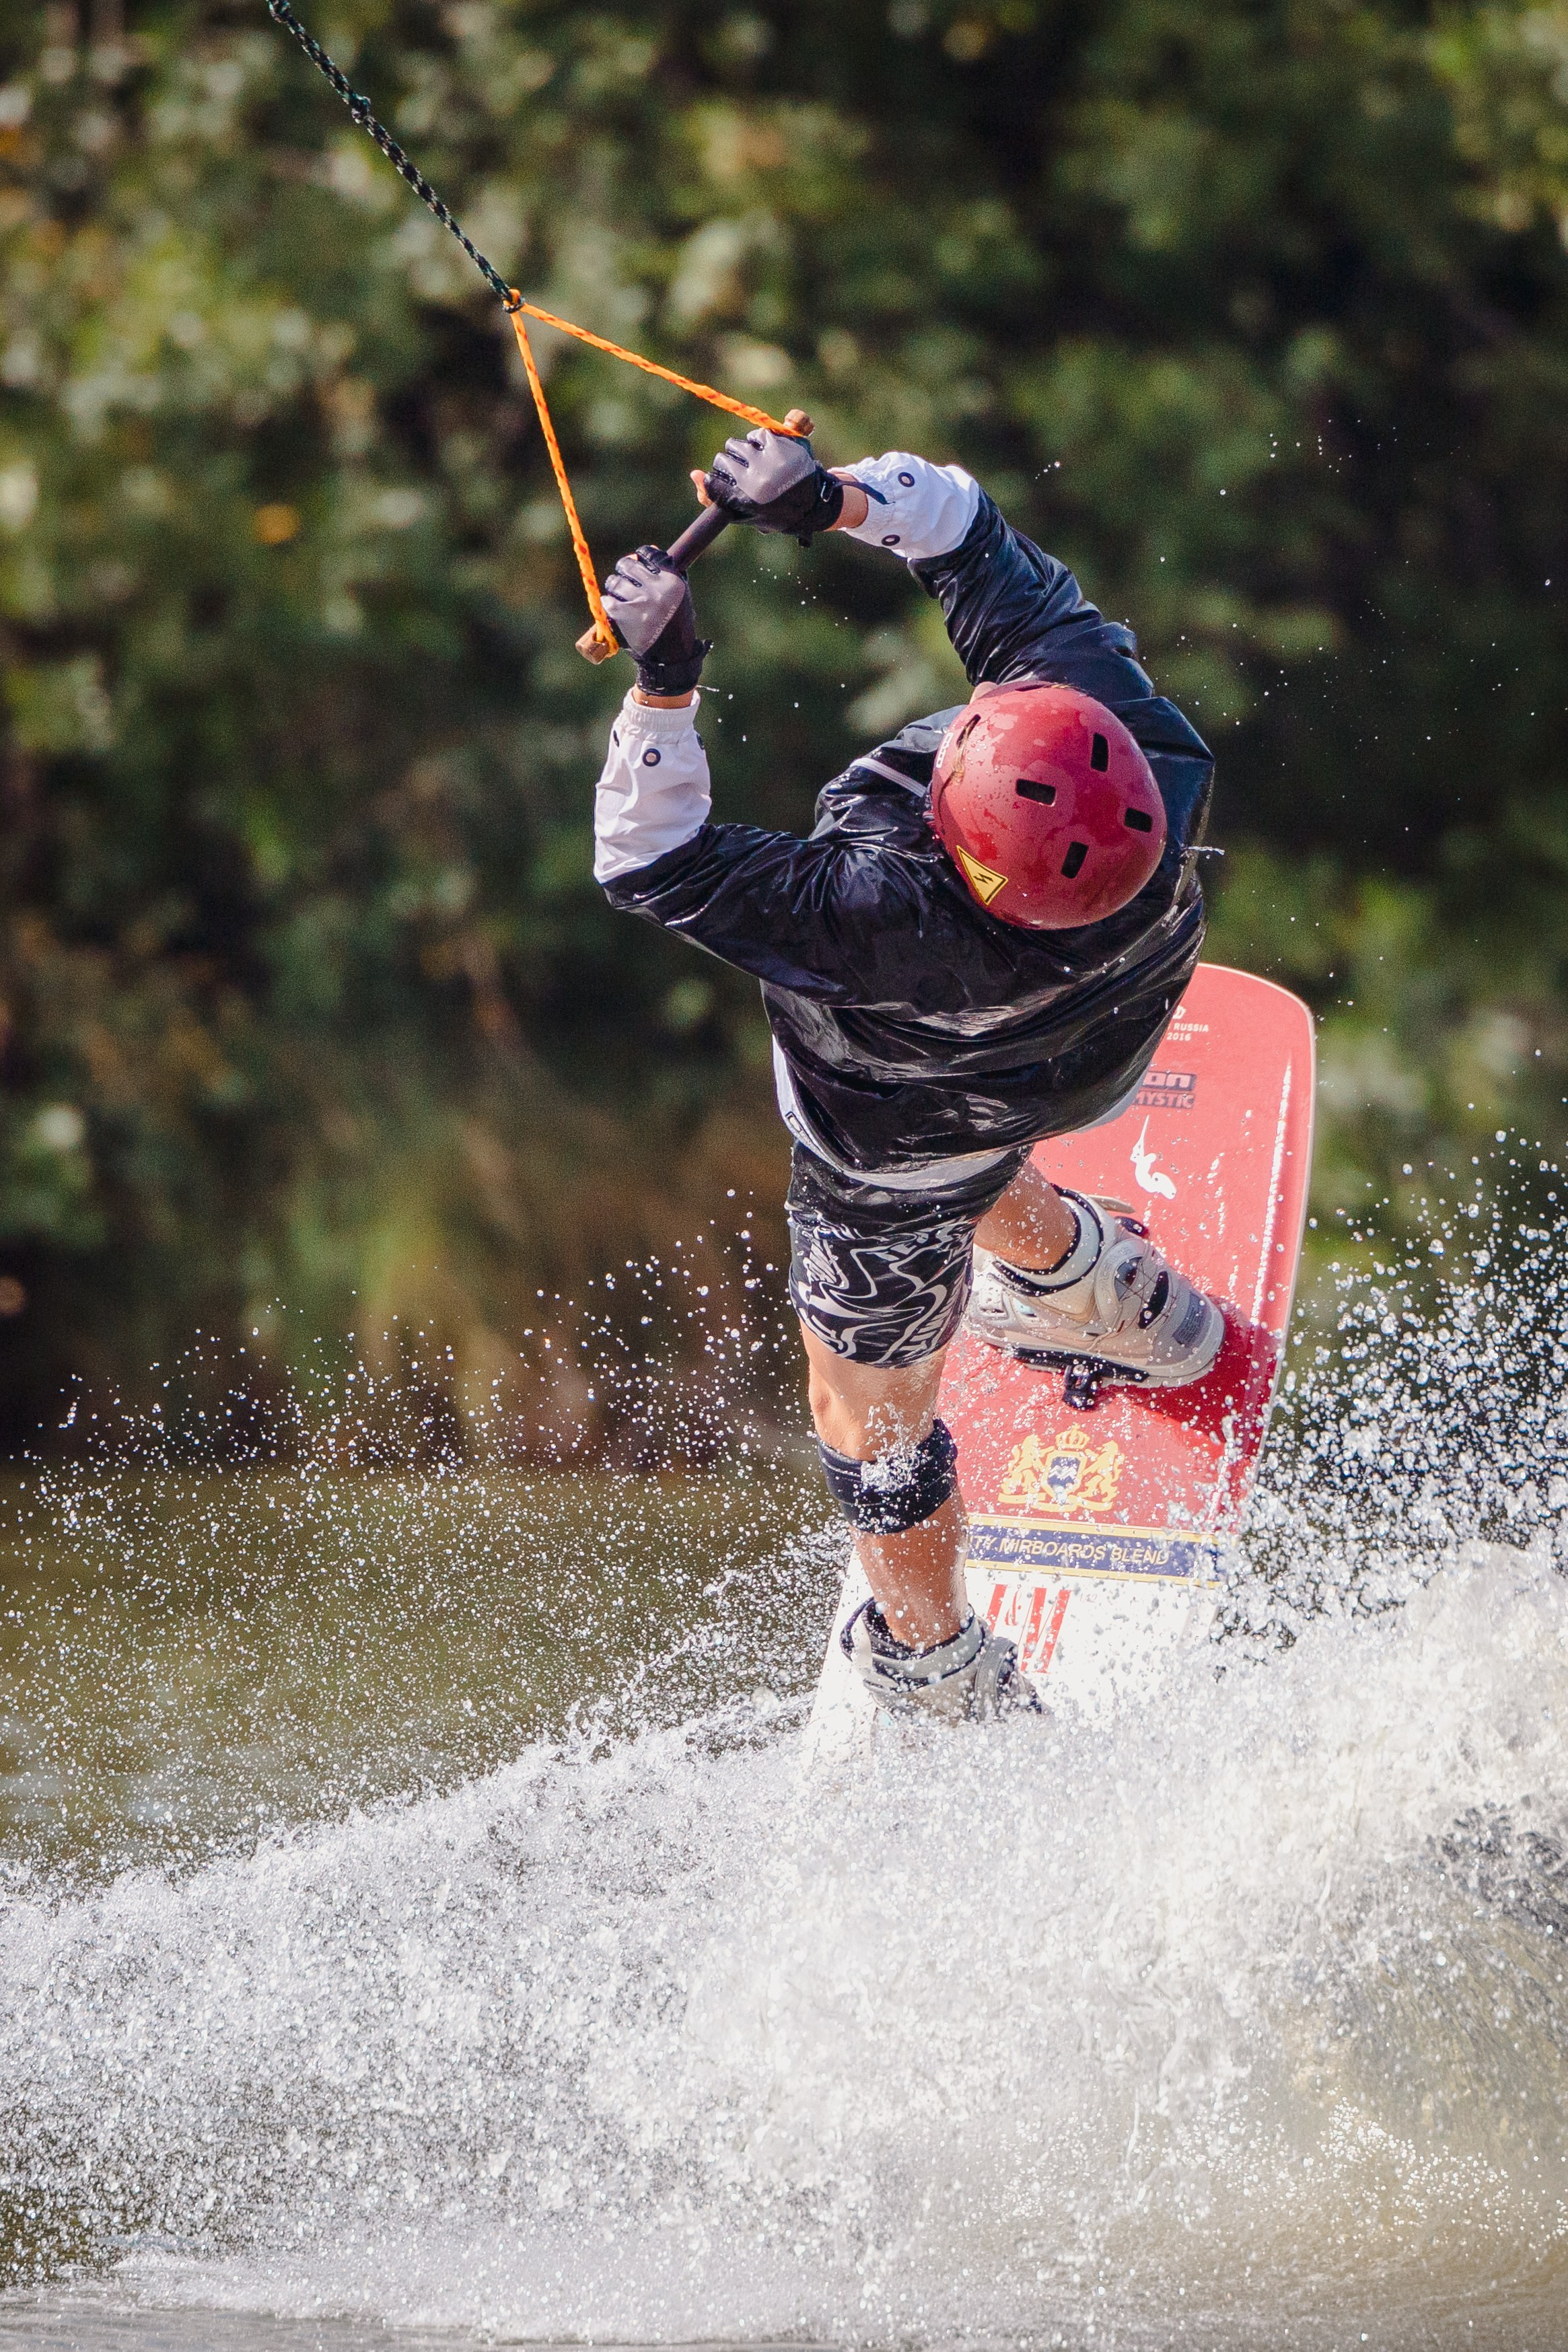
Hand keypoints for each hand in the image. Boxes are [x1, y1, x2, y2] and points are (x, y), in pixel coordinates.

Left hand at [601, 545, 709, 695]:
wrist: (672, 657)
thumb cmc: (676, 625)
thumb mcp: (680, 597)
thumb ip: (665, 575)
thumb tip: (641, 555)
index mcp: (672, 581)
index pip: (649, 554)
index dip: (639, 556)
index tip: (636, 562)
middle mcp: (656, 590)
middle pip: (628, 566)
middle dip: (623, 569)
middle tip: (623, 577)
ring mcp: (641, 603)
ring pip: (616, 583)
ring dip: (614, 586)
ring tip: (618, 595)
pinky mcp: (627, 617)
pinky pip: (608, 602)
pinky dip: (608, 603)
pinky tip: (611, 606)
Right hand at [702, 428, 845, 543]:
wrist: (815, 507)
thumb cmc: (774, 514)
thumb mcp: (743, 515)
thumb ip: (715, 498)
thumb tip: (694, 474)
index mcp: (747, 502)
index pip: (712, 484)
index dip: (713, 482)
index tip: (723, 483)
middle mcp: (758, 481)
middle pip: (722, 460)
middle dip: (728, 464)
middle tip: (742, 470)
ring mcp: (771, 463)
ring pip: (738, 444)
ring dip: (742, 450)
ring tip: (755, 460)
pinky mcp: (784, 447)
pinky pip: (758, 434)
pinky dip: (759, 441)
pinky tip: (766, 451)